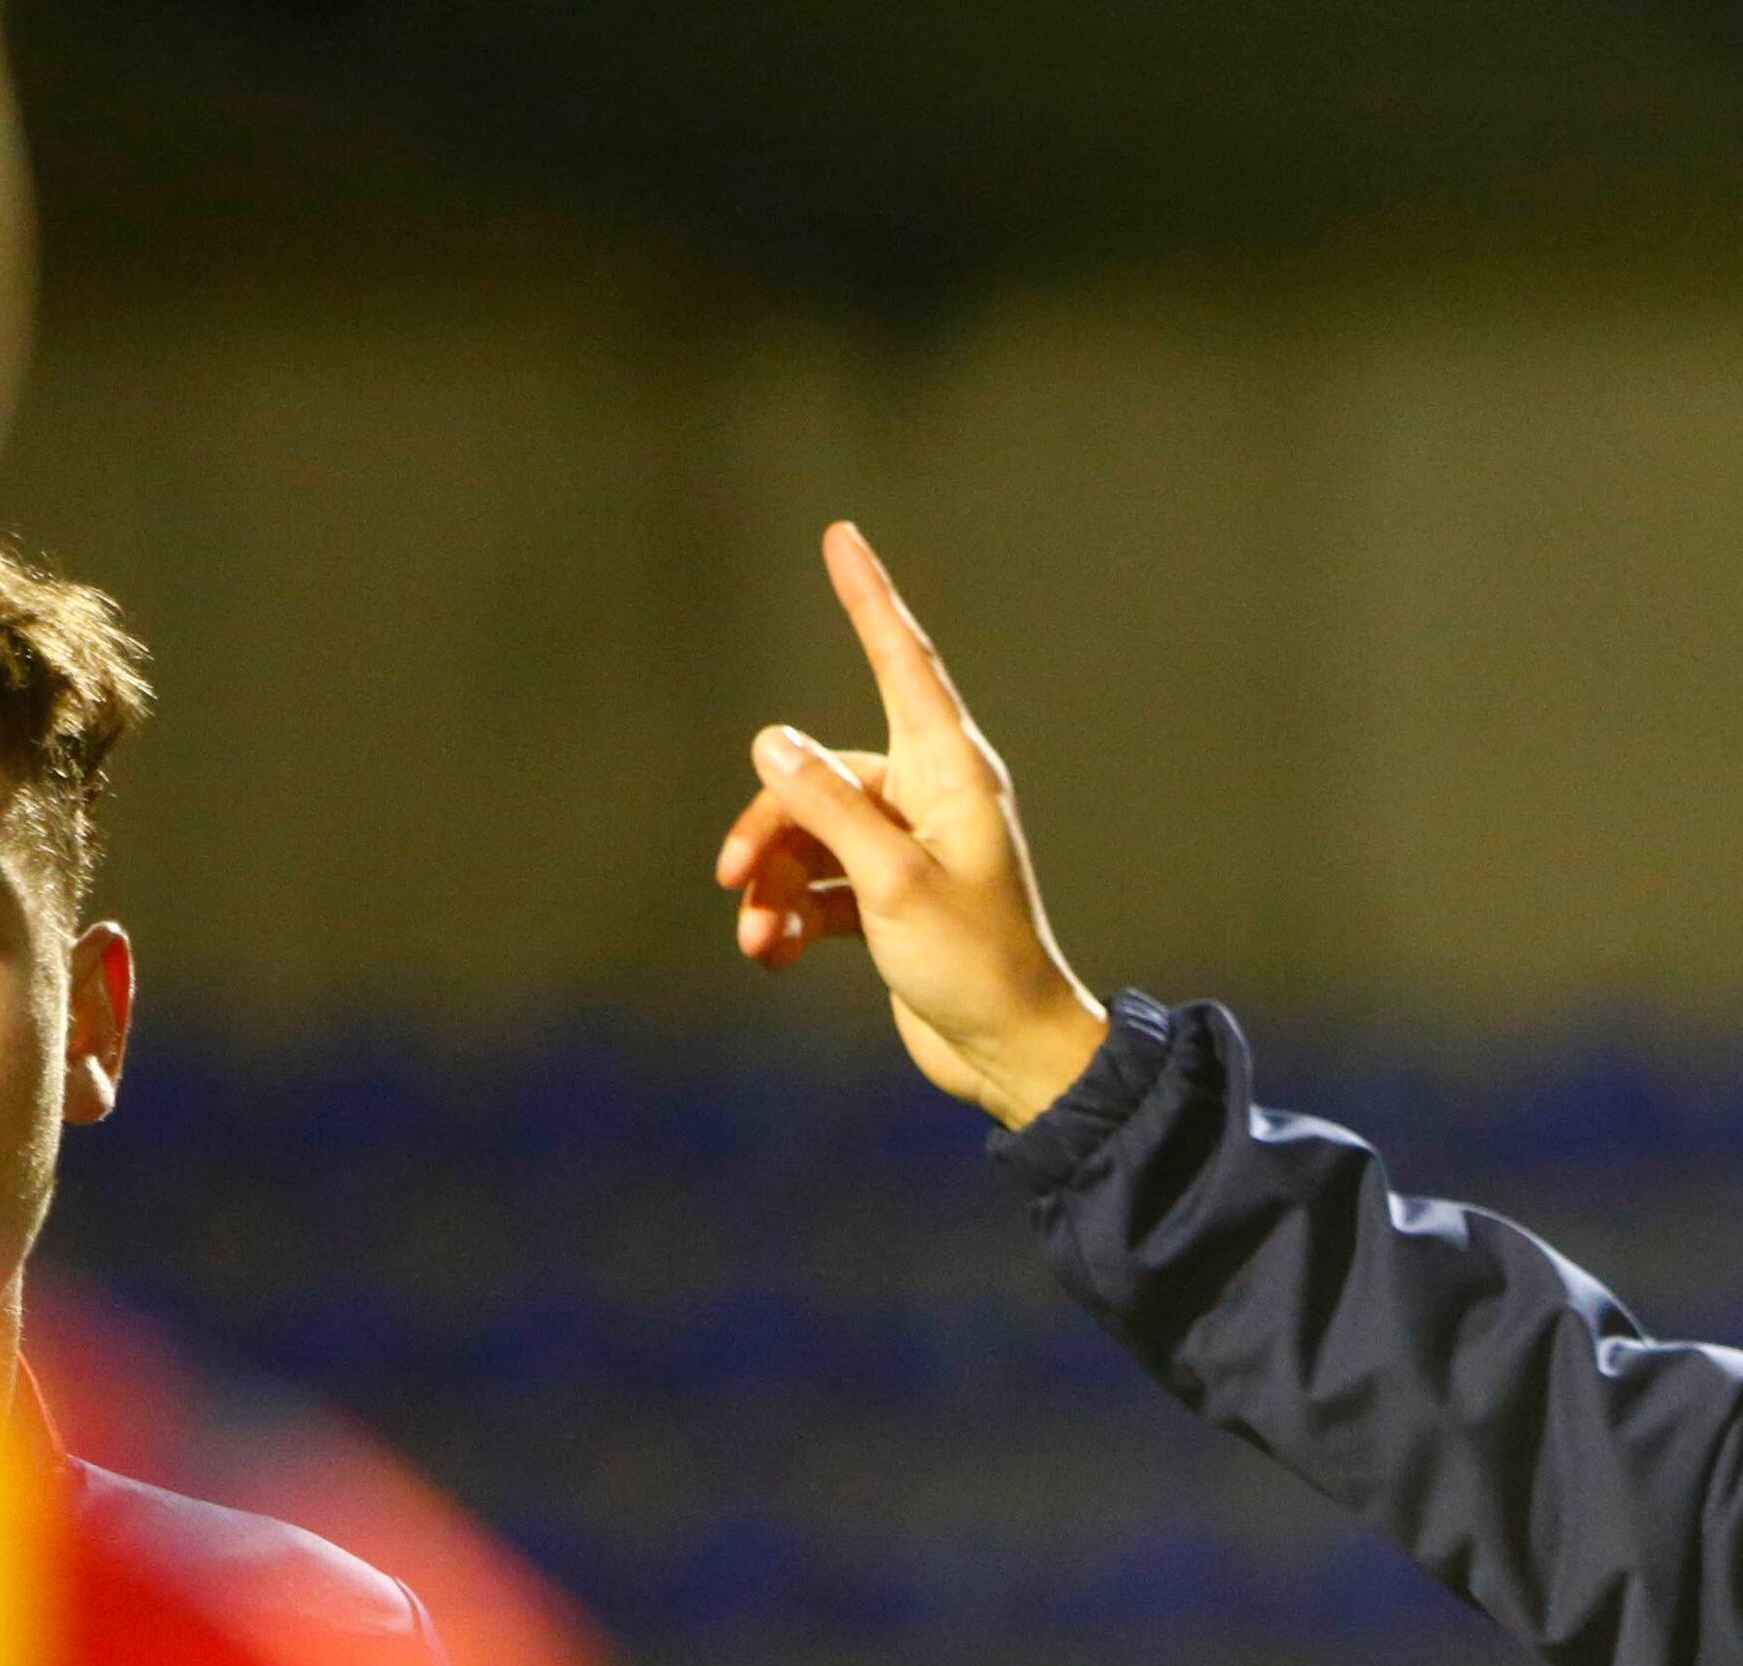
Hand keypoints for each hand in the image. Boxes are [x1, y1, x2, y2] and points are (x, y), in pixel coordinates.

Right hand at [711, 521, 1112, 1127]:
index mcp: (952, 774)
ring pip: (806, 833)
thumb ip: (831, 810)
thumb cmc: (974, 964)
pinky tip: (771, 955)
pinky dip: (786, 914)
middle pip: (819, 774)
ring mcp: (906, 846)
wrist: (1011, 1053)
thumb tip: (772, 742)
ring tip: (756, 937)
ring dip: (769, 883)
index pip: (901, 663)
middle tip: (731, 878)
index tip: (842, 535)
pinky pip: (814, 883)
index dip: (868, 599)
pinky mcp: (886, 896)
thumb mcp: (894, 883)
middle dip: (768, 825)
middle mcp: (930, 798)